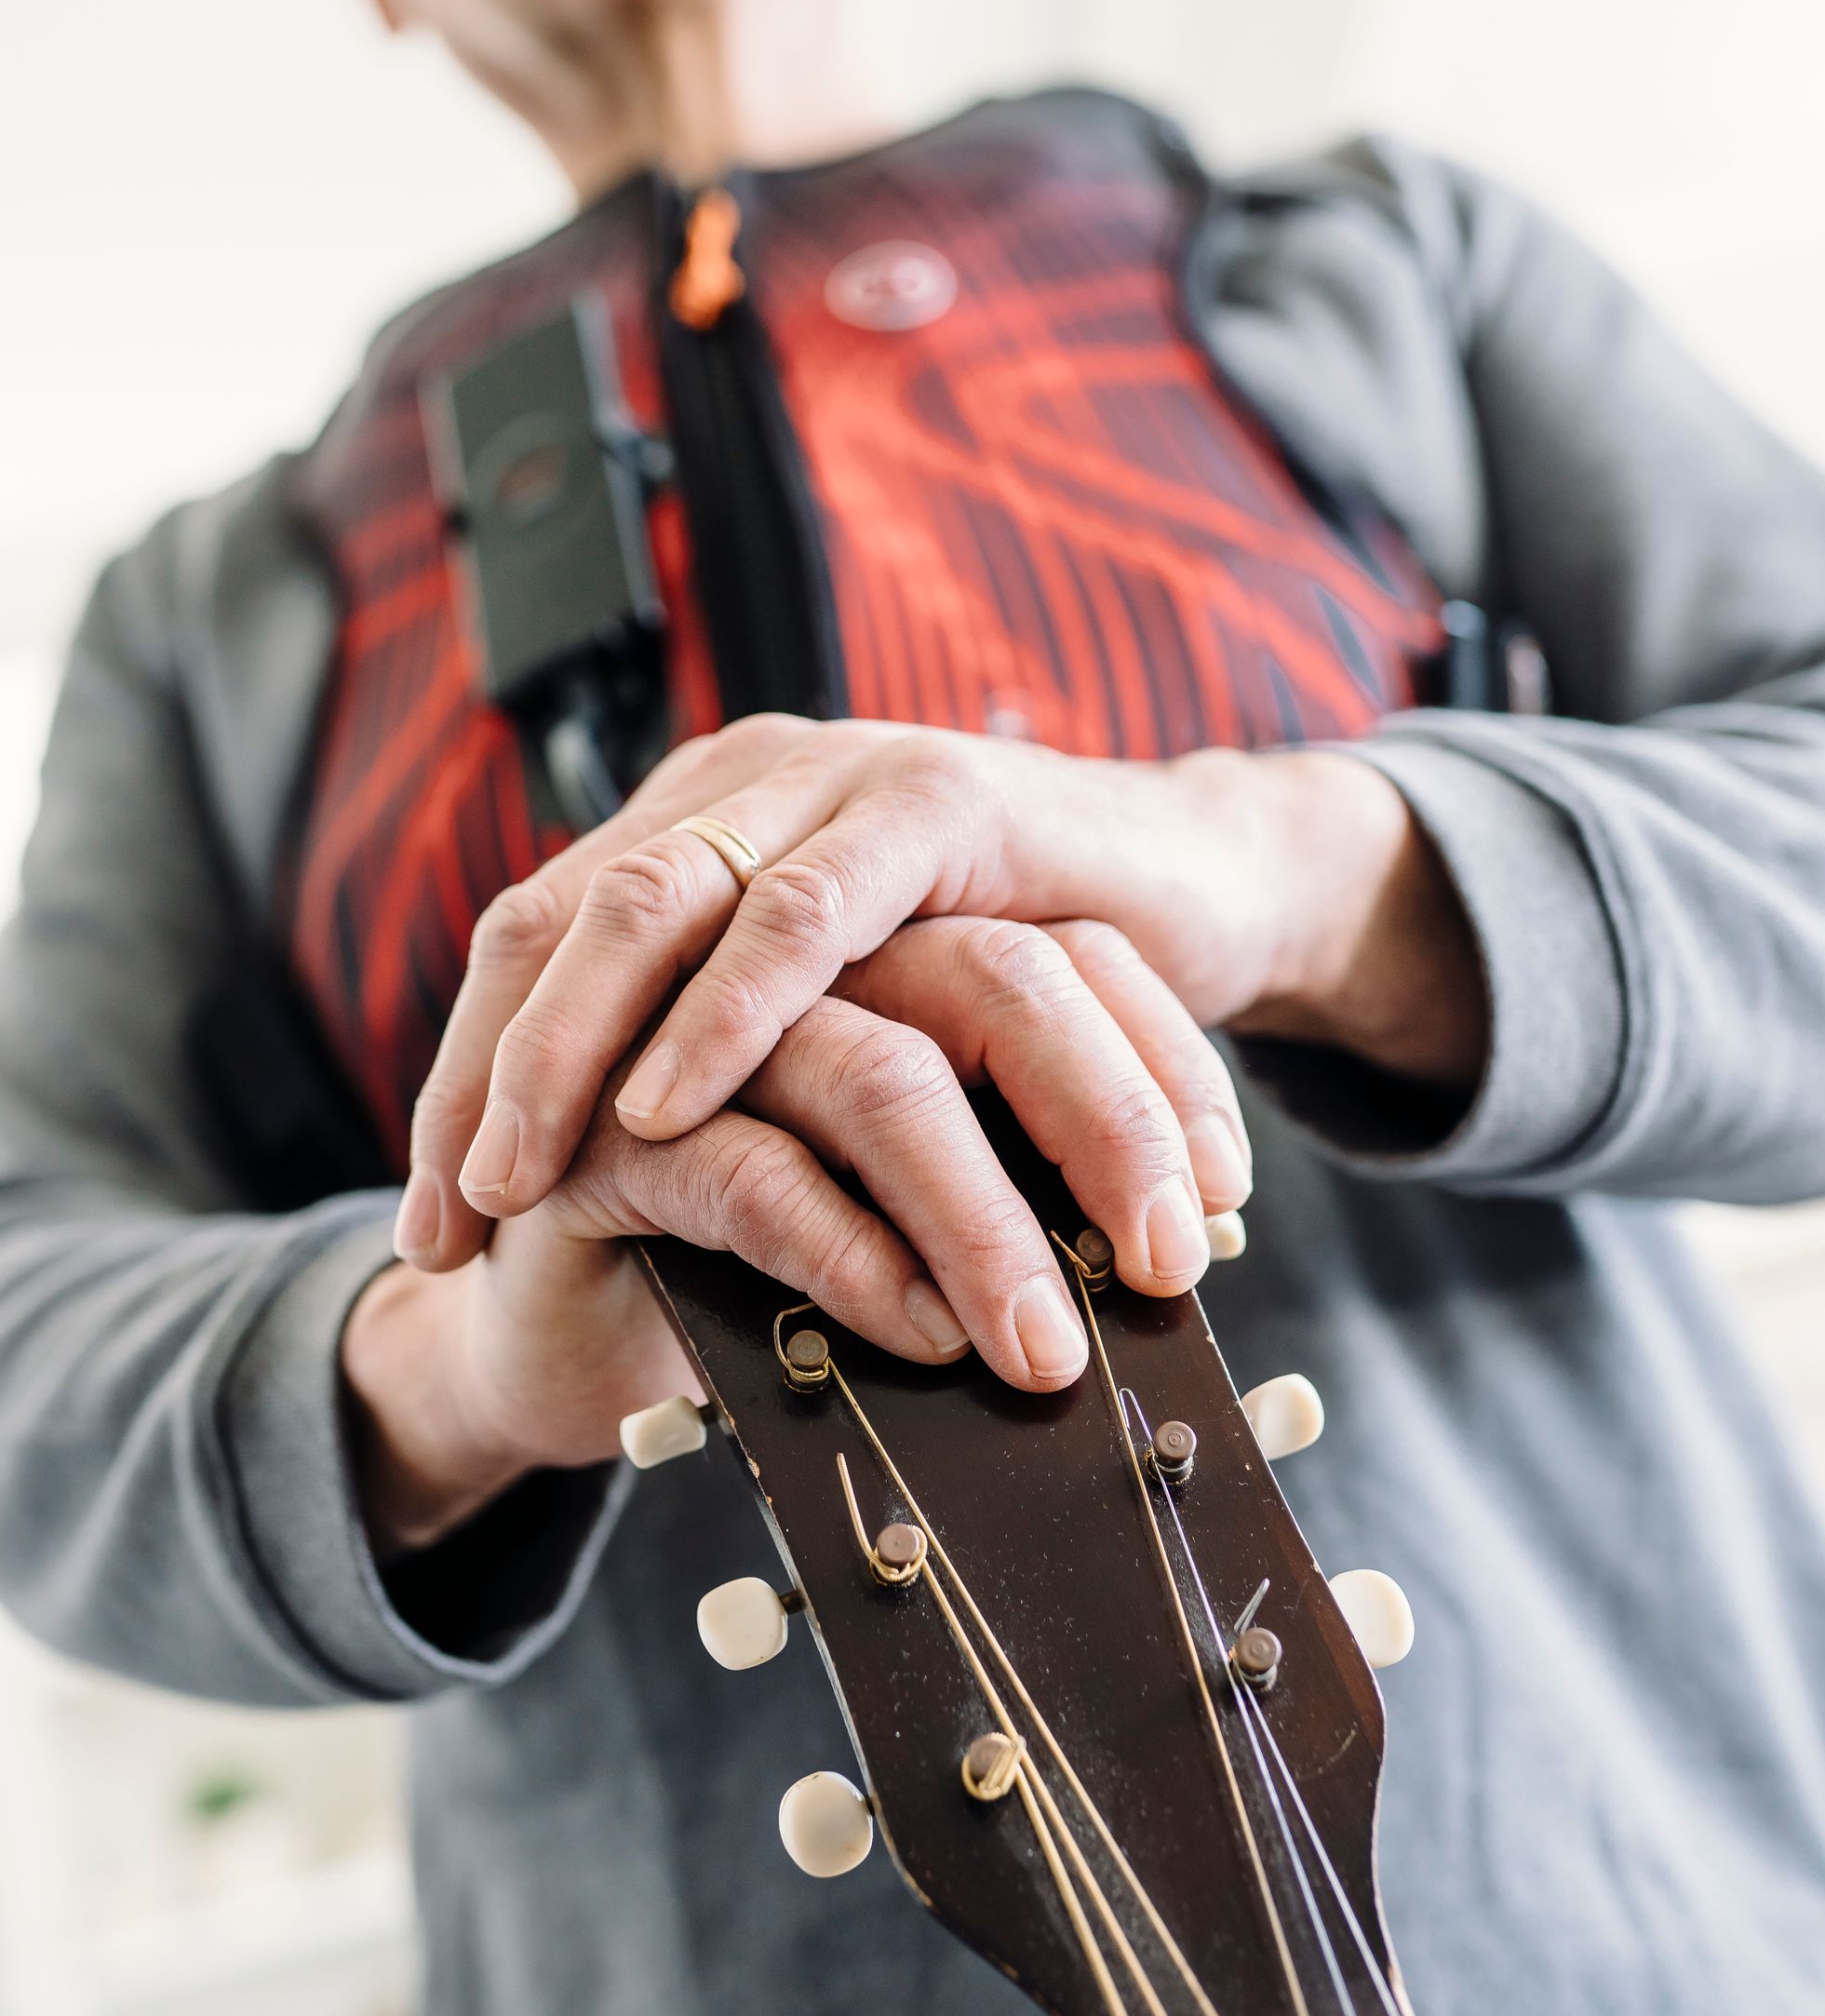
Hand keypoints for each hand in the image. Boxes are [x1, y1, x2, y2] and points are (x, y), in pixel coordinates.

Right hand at [345, 915, 1252, 1552]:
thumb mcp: (910, 1216)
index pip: (1064, 954)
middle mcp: (796, 955)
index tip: (1227, 1203)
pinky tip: (916, 1330)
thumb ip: (1014, 1184)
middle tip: (1176, 1267)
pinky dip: (851, 1254)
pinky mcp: (606, 1131)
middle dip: (1101, 1125)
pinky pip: (750, 1172)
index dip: (1158, 1072)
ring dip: (982, 1218)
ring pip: (875, 1071)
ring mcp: (689, 1027)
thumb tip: (1189, 1240)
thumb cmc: (753, 1282)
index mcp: (883, 940)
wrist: (553, 1346)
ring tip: (1045, 1344)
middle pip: (990, 979)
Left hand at [395, 715, 1482, 1273]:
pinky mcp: (927, 803)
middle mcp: (741, 787)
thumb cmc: (1020, 978)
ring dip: (569, 1057)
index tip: (432, 1238)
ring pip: (648, 906)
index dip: (468, 1083)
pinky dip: (725, 1012)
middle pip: (556, 921)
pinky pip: (800, 910)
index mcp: (699, 826)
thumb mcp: (853, 1019)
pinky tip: (666, 1102)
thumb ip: (750, 1068)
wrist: (1201, 885)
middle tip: (450, 1229)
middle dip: (487, 1081)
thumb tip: (624, 1213)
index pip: (531, 942)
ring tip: (520, 1186)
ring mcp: (828, 778)